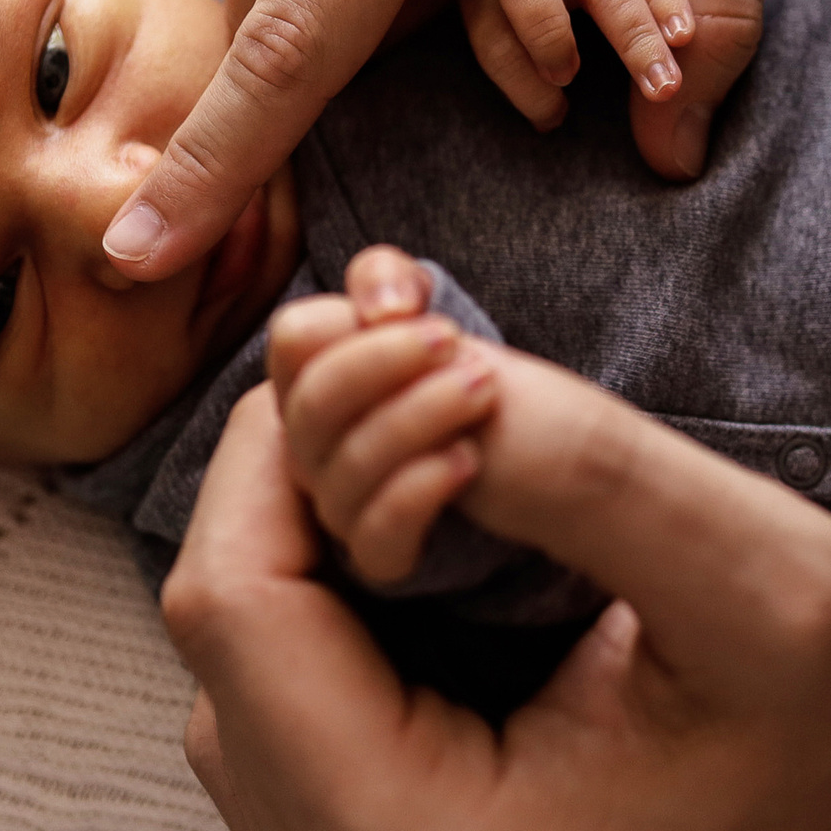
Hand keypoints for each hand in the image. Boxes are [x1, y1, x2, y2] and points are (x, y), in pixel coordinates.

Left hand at [163, 325, 830, 830]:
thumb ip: (586, 467)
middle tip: (446, 389)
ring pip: (241, 655)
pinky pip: (282, 695)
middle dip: (310, 474)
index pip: (239, 607)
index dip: (296, 450)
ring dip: (324, 528)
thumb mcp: (767, 578)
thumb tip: (412, 363)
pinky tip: (443, 548)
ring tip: (461, 471)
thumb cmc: (826, 749)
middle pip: (223, 627)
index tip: (428, 372)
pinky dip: (340, 591)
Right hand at [266, 248, 497, 581]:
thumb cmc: (462, 372)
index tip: (416, 308)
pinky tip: (468, 460)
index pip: (293, 340)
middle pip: (310, 405)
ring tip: (482, 388)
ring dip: (419, 417)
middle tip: (453, 339)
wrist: (537, 447)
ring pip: (347, 470)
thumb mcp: (423, 307)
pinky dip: (420, 491)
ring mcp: (341, 503)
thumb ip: (384, 279)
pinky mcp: (383, 552)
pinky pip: (375, 536)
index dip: (347, 319)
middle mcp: (311, 445)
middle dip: (385, 363)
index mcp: (309, 378)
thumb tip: (384, 308)